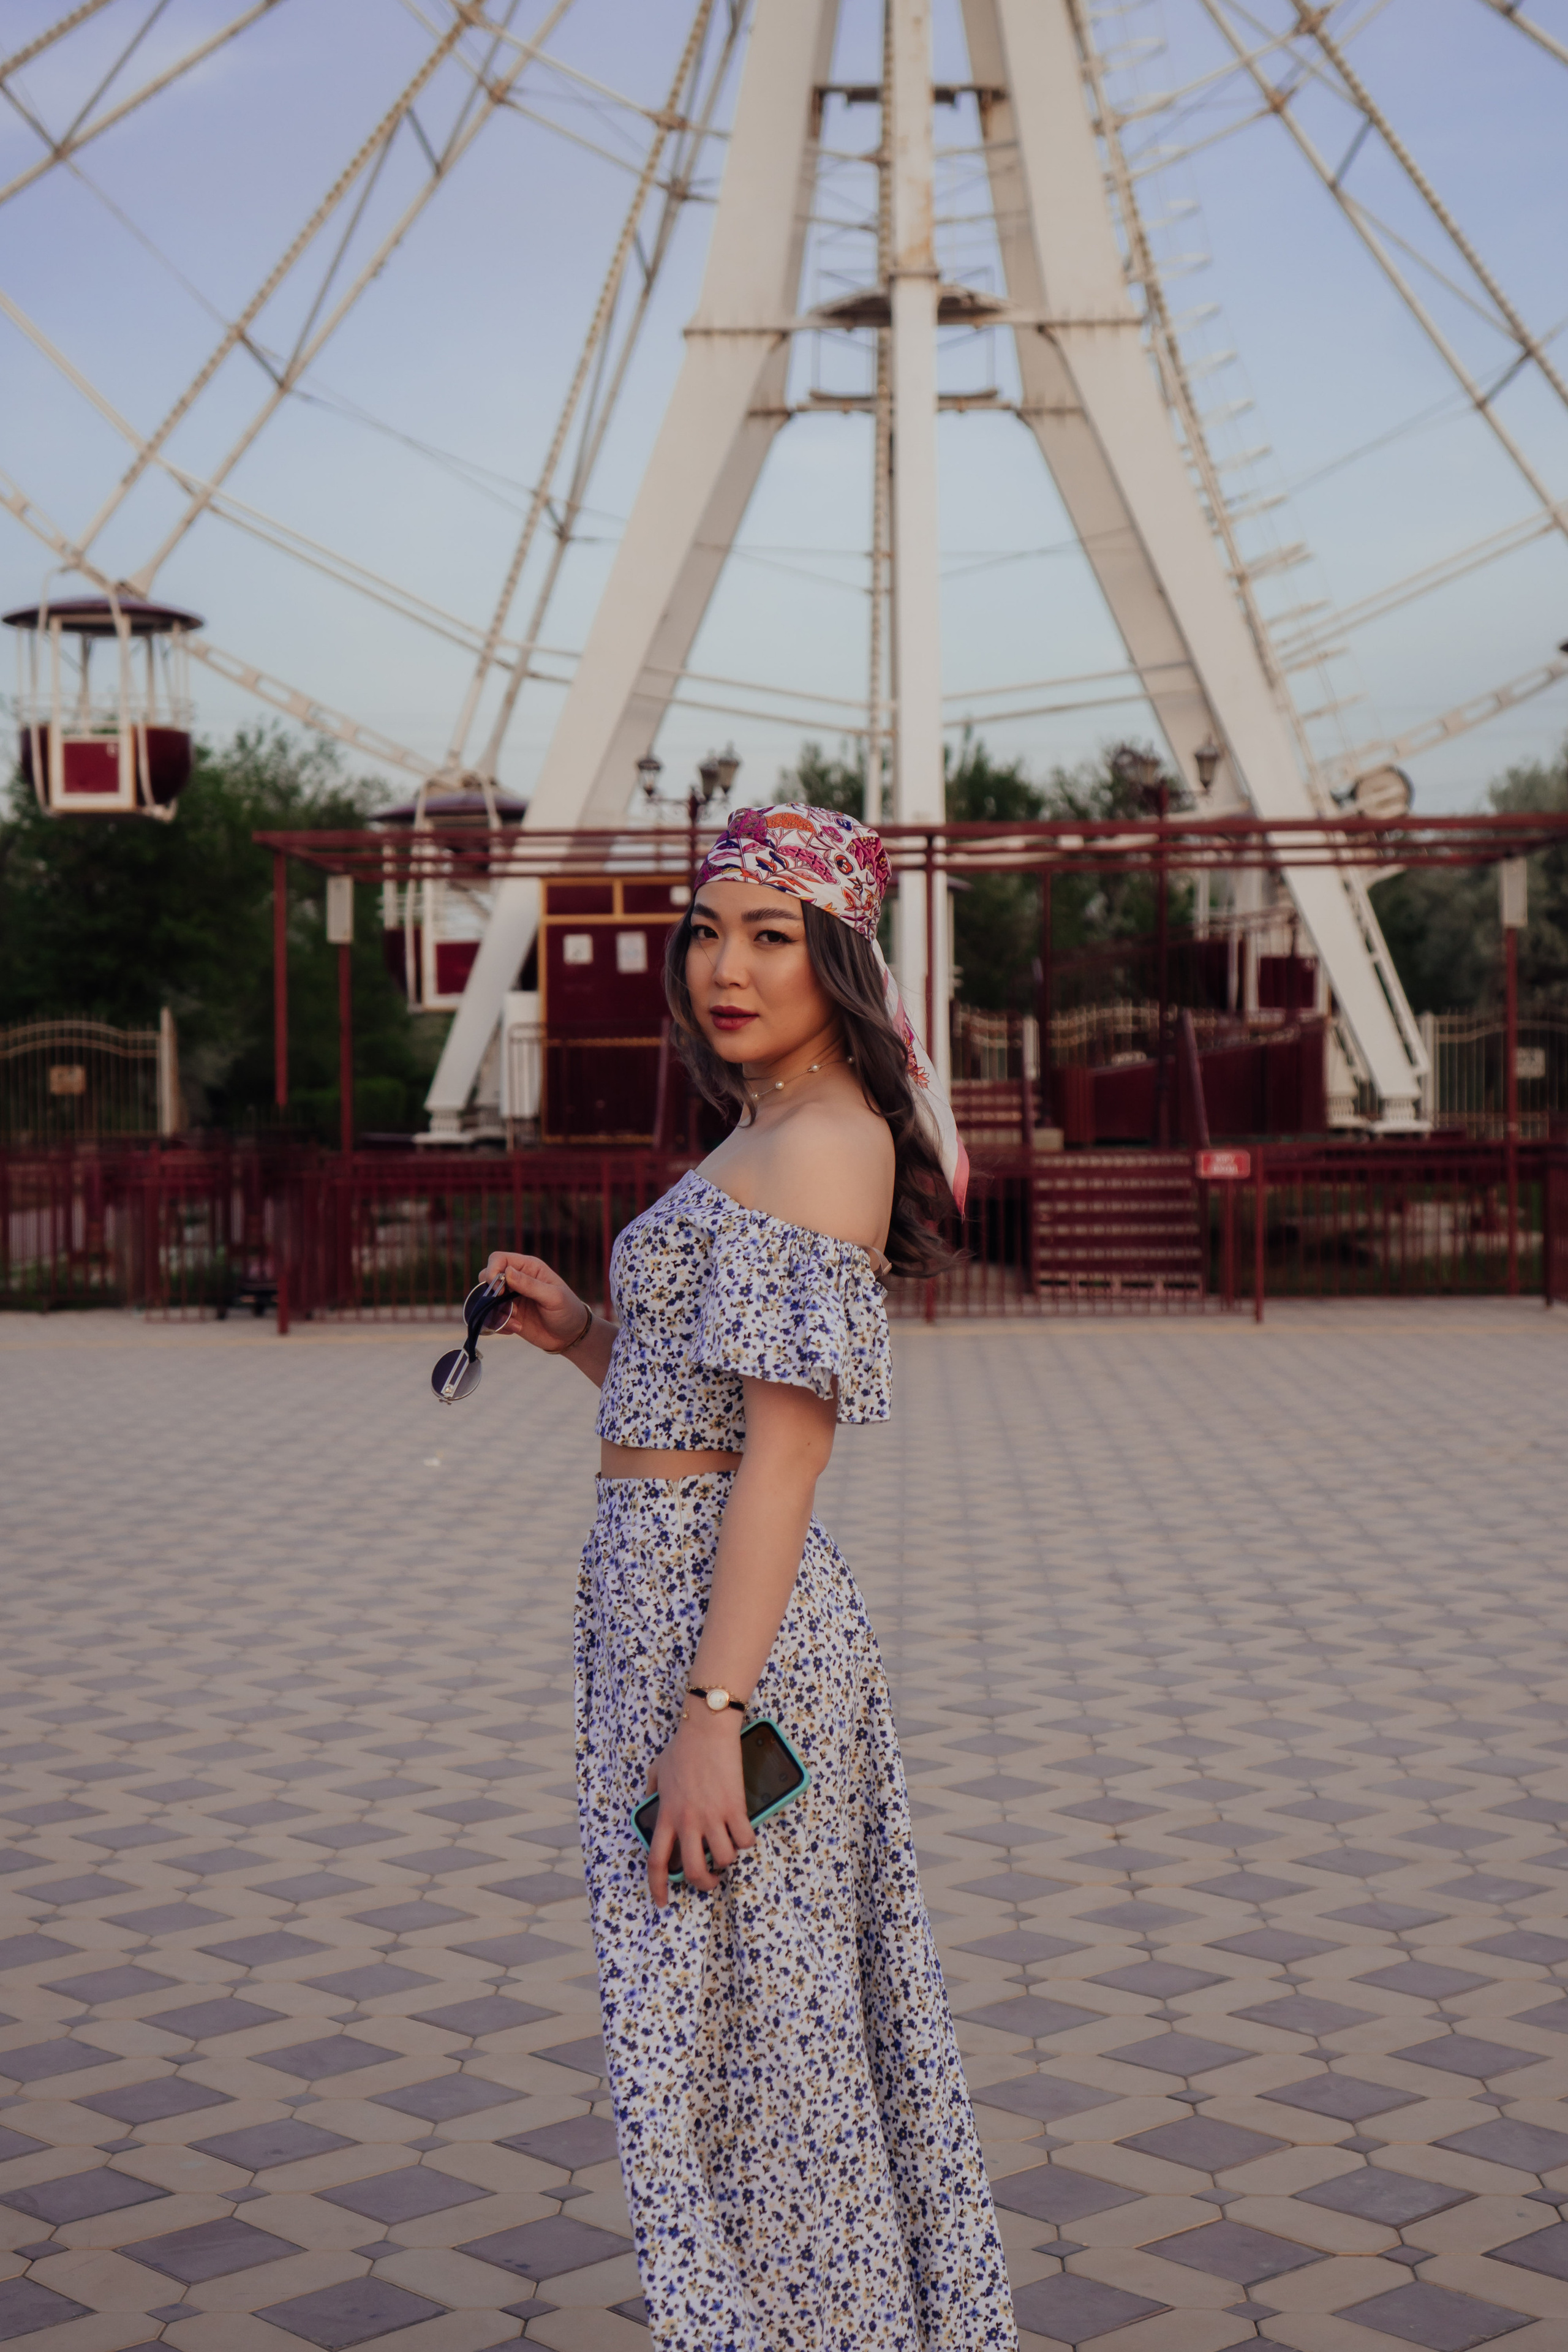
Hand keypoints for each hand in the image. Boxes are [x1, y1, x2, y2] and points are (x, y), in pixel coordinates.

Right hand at [481, 1251, 589, 1353]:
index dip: (492, 1270)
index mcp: (528, 1268)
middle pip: (486, 1277)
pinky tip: (516, 1329)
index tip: (498, 1288)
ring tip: (516, 1323)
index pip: (499, 1259)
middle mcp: (517, 1280)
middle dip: (489, 1293)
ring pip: (486, 1299)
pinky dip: (499, 1324)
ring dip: (495, 1313)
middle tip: (505, 1307)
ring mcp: (511, 1298)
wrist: (571, 1335)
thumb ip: (530, 1285)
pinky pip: (492, 1317)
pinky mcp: (509, 1315)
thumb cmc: (568, 1310)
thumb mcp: (553, 1297)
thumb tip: (507, 1273)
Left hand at [644, 1707, 755, 1907]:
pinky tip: (744, 1831)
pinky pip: (745, 1839)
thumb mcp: (657, 1770)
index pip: (656, 1861)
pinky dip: (747, 1840)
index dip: (658, 1887)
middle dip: (703, 1884)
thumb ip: (651, 1791)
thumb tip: (647, 1802)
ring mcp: (711, 1816)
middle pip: (692, 1870)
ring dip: (727, 1860)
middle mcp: (687, 1821)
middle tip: (710, 1880)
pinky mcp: (734, 1807)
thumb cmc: (682, 1747)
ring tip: (729, 1848)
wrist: (706, 1729)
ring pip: (723, 1859)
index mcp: (667, 1815)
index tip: (661, 1902)